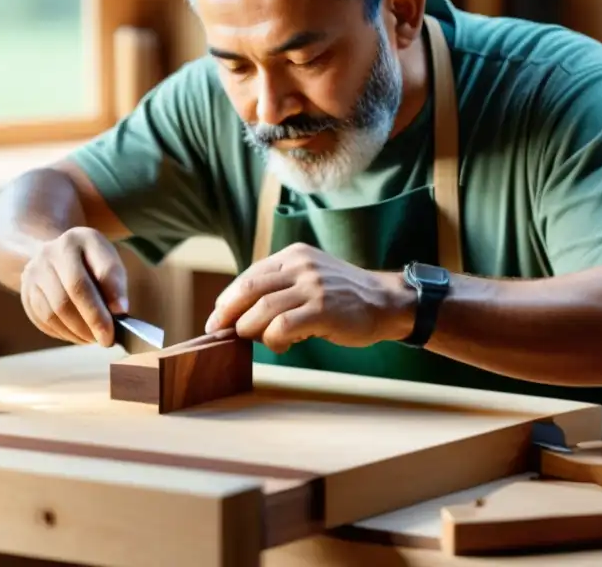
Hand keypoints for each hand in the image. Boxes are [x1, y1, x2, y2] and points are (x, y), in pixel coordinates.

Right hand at [20, 227, 127, 346]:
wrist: (53, 255)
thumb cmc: (89, 263)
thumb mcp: (107, 261)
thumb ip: (115, 282)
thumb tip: (118, 311)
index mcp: (81, 239)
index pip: (99, 268)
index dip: (112, 292)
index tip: (122, 312)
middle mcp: (51, 251)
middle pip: (73, 291)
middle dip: (94, 319)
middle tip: (108, 339)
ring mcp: (33, 272)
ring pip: (55, 311)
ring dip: (78, 331)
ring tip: (94, 339)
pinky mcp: (25, 292)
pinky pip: (43, 320)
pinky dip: (64, 333)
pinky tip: (78, 336)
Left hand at [205, 243, 414, 353]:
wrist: (385, 302)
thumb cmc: (343, 296)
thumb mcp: (310, 276)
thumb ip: (280, 286)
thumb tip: (239, 312)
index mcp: (293, 255)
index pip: (249, 276)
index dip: (227, 299)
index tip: (216, 318)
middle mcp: (300, 266)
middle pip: (248, 290)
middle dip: (227, 313)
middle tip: (217, 332)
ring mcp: (312, 287)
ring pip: (262, 310)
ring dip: (251, 330)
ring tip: (257, 340)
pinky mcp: (323, 309)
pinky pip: (282, 327)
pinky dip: (273, 339)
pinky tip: (281, 345)